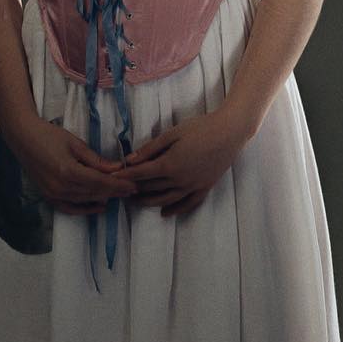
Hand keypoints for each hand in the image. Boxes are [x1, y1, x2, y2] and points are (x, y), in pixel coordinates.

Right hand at [11, 115, 138, 218]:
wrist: (23, 137)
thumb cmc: (49, 135)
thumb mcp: (76, 144)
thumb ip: (97, 160)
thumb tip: (118, 169)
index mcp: (69, 172)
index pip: (100, 183)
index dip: (118, 185)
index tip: (133, 185)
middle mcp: (61, 187)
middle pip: (95, 193)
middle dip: (114, 192)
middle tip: (131, 190)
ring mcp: (53, 194)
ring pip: (84, 201)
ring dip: (103, 199)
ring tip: (118, 196)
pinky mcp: (48, 196)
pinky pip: (69, 208)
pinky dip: (84, 209)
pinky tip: (98, 206)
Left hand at [113, 109, 248, 218]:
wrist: (230, 133)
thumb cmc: (200, 128)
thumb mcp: (172, 134)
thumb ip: (151, 148)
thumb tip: (131, 159)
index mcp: (169, 164)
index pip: (141, 173)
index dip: (125, 175)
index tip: (113, 177)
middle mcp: (179, 180)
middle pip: (151, 188)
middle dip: (134, 189)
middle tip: (122, 189)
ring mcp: (192, 186)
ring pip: (166, 200)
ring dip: (149, 202)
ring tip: (137, 201)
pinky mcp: (204, 188)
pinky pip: (188, 204)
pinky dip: (175, 210)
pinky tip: (165, 213)